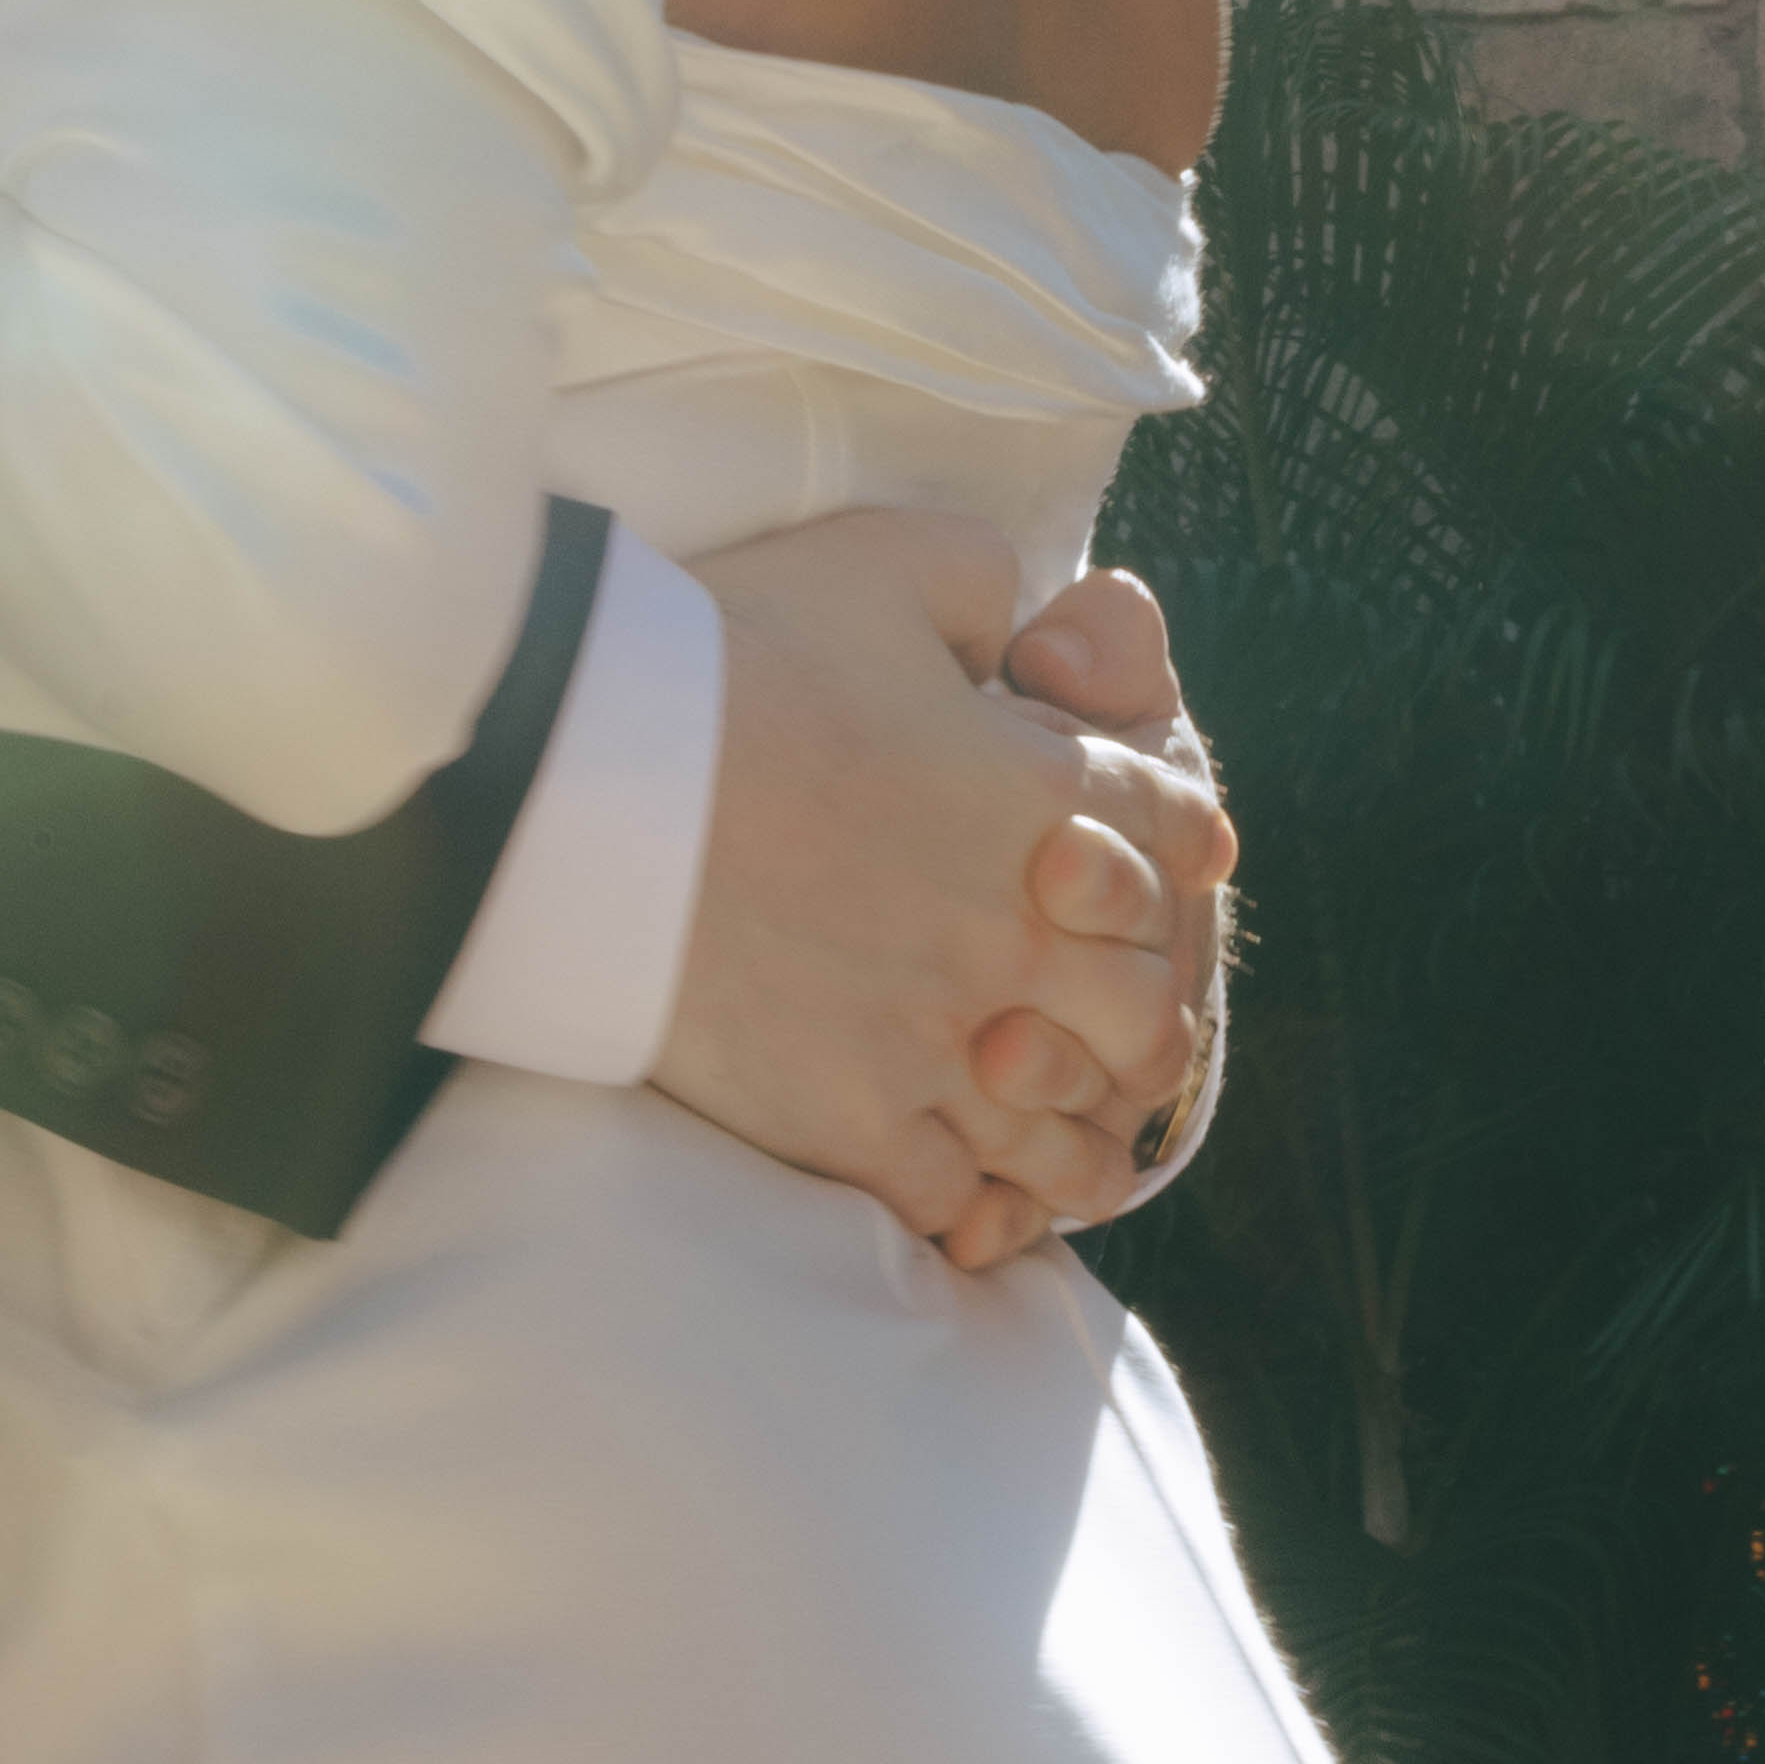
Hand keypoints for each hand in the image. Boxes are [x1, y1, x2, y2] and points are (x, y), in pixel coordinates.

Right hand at [655, 509, 1233, 1283]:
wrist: (580, 773)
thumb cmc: (727, 648)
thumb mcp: (881, 558)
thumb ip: (979, 580)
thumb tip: (1010, 619)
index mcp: (1033, 794)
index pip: (1170, 827)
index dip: (1184, 842)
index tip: (1184, 862)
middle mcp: (1007, 929)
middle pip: (1142, 1007)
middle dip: (1145, 1017)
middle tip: (1127, 1033)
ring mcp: (929, 1037)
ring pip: (1055, 1126)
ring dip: (1077, 1142)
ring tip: (1081, 1165)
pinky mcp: (843, 1118)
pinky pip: (946, 1195)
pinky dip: (971, 1205)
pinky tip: (970, 1205)